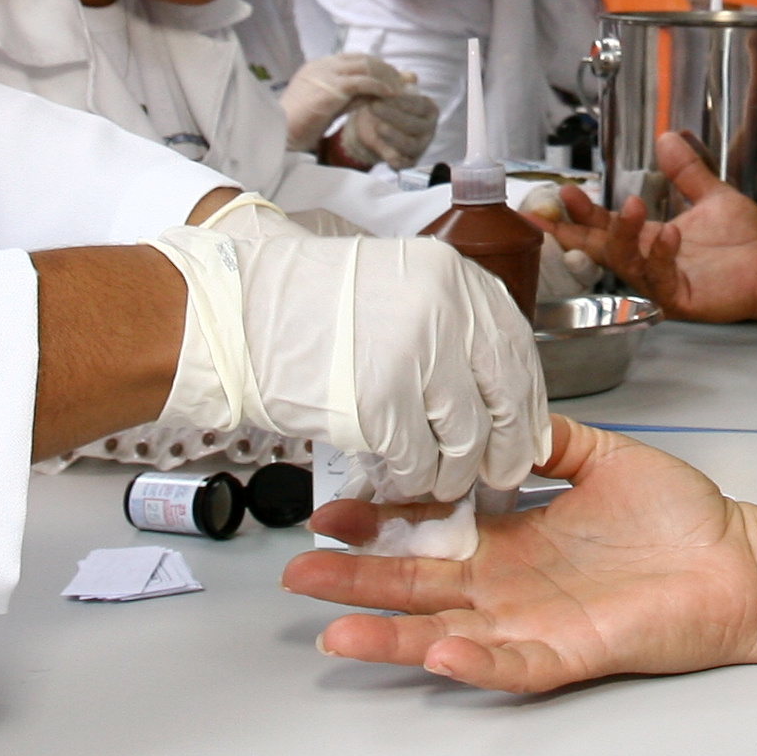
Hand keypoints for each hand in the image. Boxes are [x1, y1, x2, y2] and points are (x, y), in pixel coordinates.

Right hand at [152, 225, 546, 498]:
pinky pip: (417, 459)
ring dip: (455, 470)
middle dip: (505, 445)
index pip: (515, 348)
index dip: (524, 398)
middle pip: (503, 396)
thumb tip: (487, 381)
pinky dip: (413, 477)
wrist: (231, 315)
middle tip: (498, 472)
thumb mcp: (394, 284)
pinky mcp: (379, 404)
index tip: (525, 428)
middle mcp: (444, 311)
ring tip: (440, 478)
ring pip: (465, 437)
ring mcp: (414, 357)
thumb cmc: (298, 304)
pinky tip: (400, 476)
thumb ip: (447, 323)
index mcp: (452, 277)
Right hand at [281, 52, 425, 156]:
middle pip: (364, 59)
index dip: (378, 67)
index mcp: (319, 66)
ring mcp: (325, 75)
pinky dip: (380, 86)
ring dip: (387, 77)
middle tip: (404, 82)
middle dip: (387, 70)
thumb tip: (377, 92)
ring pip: (366, 66)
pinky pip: (362, 82)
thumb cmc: (302, 124)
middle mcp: (322, 66)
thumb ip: (351, 96)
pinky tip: (391, 95)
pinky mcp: (330, 89)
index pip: (355, 58)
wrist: (281, 135)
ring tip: (400, 90)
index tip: (394, 78)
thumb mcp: (331, 105)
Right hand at [285, 418, 756, 689]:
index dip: (380, 523)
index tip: (334, 509)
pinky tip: (438, 651)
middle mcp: (515, 585)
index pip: (430, 533)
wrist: (743, 561)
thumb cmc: (682, 518)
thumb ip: (547, 438)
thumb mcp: (603, 455)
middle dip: (357, 584)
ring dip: (393, 636)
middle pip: (420, 588)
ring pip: (448, 635)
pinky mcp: (572, 651)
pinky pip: (514, 663)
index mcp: (515, 538)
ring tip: (338, 633)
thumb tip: (496, 415)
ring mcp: (537, 623)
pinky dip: (476, 662)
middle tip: (301, 577)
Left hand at [341, 81, 438, 168]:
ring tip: (378, 127)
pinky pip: (404, 163)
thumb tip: (410, 76)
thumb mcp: (390, 92)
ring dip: (394, 136)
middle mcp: (428, 129)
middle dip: (394, 116)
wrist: (369, 127)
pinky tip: (382, 150)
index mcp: (429, 109)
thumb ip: (398, 83)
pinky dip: (394, 158)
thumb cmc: (384, 105)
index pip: (418, 104)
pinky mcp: (409, 162)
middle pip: (415, 125)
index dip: (401, 100)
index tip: (384, 94)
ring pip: (410, 144)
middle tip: (375, 106)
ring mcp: (420, 147)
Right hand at [535, 130, 756, 319]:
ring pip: (626, 262)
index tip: (560, 193)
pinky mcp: (680, 298)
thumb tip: (667, 138)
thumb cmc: (745, 239)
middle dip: (579, 225)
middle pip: (602, 246)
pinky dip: (660, 256)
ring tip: (632, 205)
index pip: (603, 226)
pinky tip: (669, 234)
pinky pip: (660, 279)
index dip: (579, 213)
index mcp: (649, 238)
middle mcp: (649, 261)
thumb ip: (687, 170)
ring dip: (623, 234)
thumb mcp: (712, 195)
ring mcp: (662, 282)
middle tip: (569, 198)